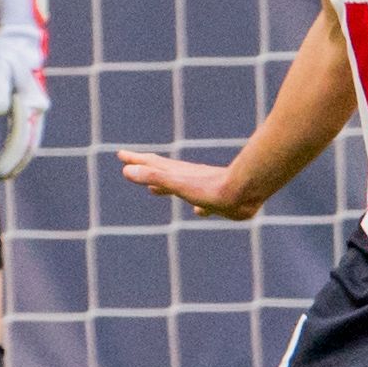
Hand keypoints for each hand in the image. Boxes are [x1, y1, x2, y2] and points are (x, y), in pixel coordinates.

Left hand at [0, 0, 49, 178]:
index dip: (8, 160)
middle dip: (14, 165)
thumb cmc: (6, 49)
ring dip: (16, 159)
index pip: (21, 141)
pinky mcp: (29, 104)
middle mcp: (38, 109)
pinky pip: (24, 132)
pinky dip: (16, 146)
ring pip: (29, 141)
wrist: (20, 36)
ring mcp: (36, 108)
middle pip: (29, 147)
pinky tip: (1, 152)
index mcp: (31, 104)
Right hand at [116, 150, 258, 219]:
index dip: (135, 160)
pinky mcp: (217, 202)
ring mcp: (202, 189)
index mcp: (176, 174)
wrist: (246, 191)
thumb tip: (127, 171)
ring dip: (165, 186)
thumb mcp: (177, 183)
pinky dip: (196, 207)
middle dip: (145, 169)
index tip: (121, 155)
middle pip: (161, 171)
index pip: (150, 164)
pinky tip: (198, 211)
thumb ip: (154, 176)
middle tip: (131, 165)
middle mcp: (187, 179)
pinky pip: (201, 204)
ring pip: (179, 186)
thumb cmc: (211, 188)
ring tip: (155, 190)